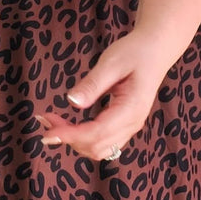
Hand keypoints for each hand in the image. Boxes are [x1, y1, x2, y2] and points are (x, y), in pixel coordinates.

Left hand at [34, 31, 173, 162]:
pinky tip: (68, 125)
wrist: (155, 50)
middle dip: (67, 138)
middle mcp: (133, 124)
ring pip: (98, 149)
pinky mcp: (125, 124)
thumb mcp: (112, 62)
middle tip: (44, 119)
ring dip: (74, 141)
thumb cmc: (135, 52)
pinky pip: (103, 142)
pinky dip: (83, 139)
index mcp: (131, 109)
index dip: (70, 134)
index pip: (96, 133)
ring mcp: (130, 127)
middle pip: (95, 147)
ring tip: (53, 123)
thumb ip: (93, 84)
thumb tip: (72, 101)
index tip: (47, 128)